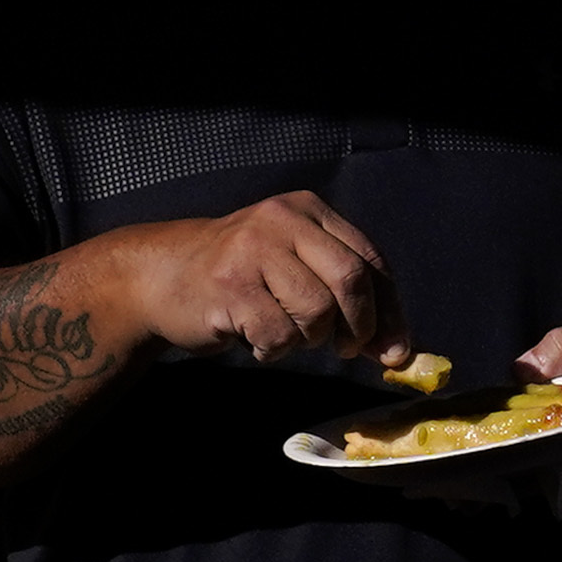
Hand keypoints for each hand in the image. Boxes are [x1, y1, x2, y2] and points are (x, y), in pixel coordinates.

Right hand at [91, 191, 393, 370]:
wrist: (160, 277)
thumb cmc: (240, 277)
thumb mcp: (294, 266)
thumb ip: (345, 296)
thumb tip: (401, 352)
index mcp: (307, 209)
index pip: (370, 259)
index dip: (390, 310)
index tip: (394, 350)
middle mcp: (281, 220)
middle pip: (351, 279)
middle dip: (359, 326)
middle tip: (346, 350)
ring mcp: (252, 250)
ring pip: (317, 311)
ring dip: (308, 339)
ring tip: (284, 333)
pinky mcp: (229, 286)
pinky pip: (279, 335)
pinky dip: (275, 351)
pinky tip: (255, 339)